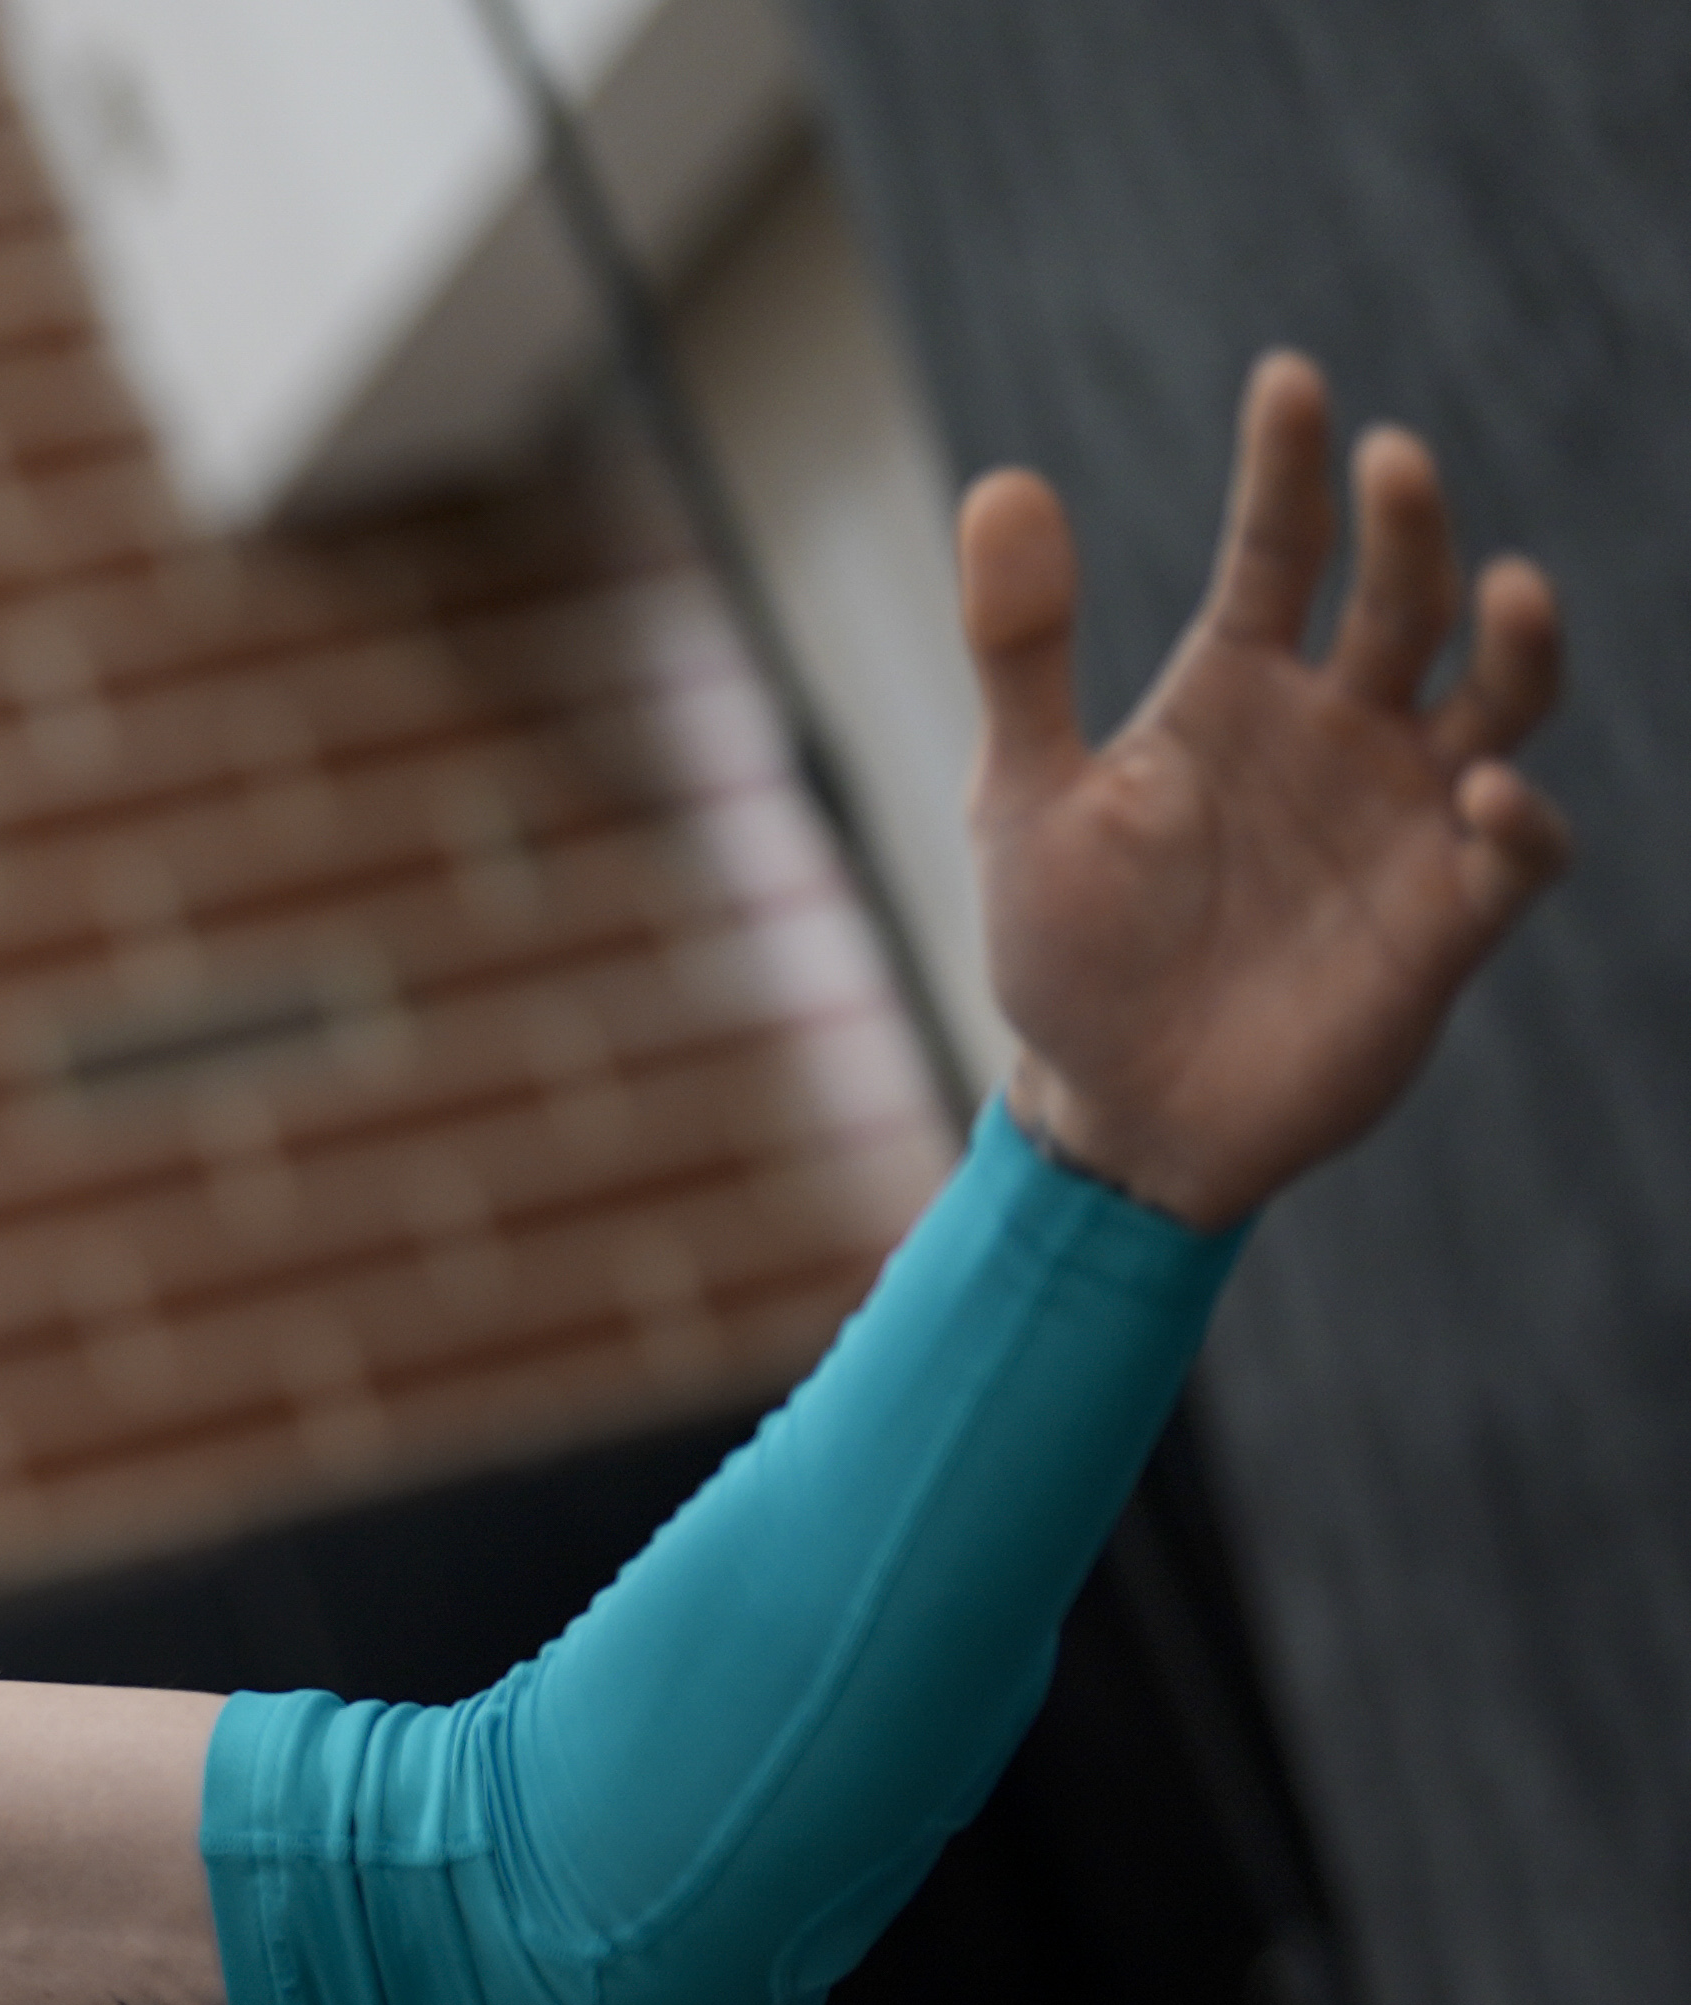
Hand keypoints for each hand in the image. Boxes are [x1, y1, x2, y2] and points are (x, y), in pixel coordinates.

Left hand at [966, 350, 1568, 1227]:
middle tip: (1393, 461)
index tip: (1290, 380)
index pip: (1277, 548)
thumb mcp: (1021, 797)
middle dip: (1405, 529)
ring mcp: (1403, 816)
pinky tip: (1484, 788)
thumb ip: (1021, 650)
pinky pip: (1516, 849)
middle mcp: (1338, 731)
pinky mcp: (1446, 917)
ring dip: (1514, 643)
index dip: (1289, 467)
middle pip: (1399, 598)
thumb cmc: (1069, 952)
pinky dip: (1517, 815)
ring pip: (1496, 698)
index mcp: (1233, 689)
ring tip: (1507, 587)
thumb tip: (1002, 484)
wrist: (1111, 1110)